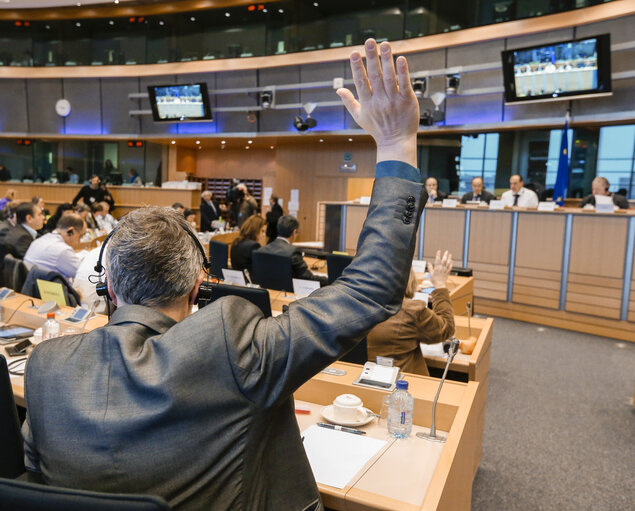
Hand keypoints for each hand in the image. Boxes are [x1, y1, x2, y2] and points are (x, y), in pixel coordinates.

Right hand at [337, 39, 418, 166]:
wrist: (396, 142)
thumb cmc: (377, 129)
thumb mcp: (360, 117)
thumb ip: (349, 102)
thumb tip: (338, 89)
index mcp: (367, 103)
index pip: (361, 82)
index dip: (357, 67)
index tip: (354, 53)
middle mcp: (380, 101)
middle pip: (375, 76)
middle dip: (371, 58)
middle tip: (369, 41)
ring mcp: (394, 101)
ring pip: (389, 78)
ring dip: (387, 60)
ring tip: (384, 44)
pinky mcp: (407, 101)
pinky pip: (405, 85)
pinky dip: (403, 72)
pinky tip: (401, 59)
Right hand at [428, 250, 451, 288]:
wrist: (440, 285)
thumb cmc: (434, 280)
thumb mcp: (431, 273)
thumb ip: (430, 267)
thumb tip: (428, 262)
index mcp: (437, 268)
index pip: (437, 260)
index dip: (438, 255)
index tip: (439, 251)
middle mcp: (442, 268)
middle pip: (444, 260)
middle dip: (445, 255)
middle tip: (446, 251)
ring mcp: (445, 270)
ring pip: (448, 263)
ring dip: (449, 258)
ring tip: (450, 255)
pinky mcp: (448, 272)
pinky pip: (450, 267)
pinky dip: (451, 263)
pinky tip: (451, 261)